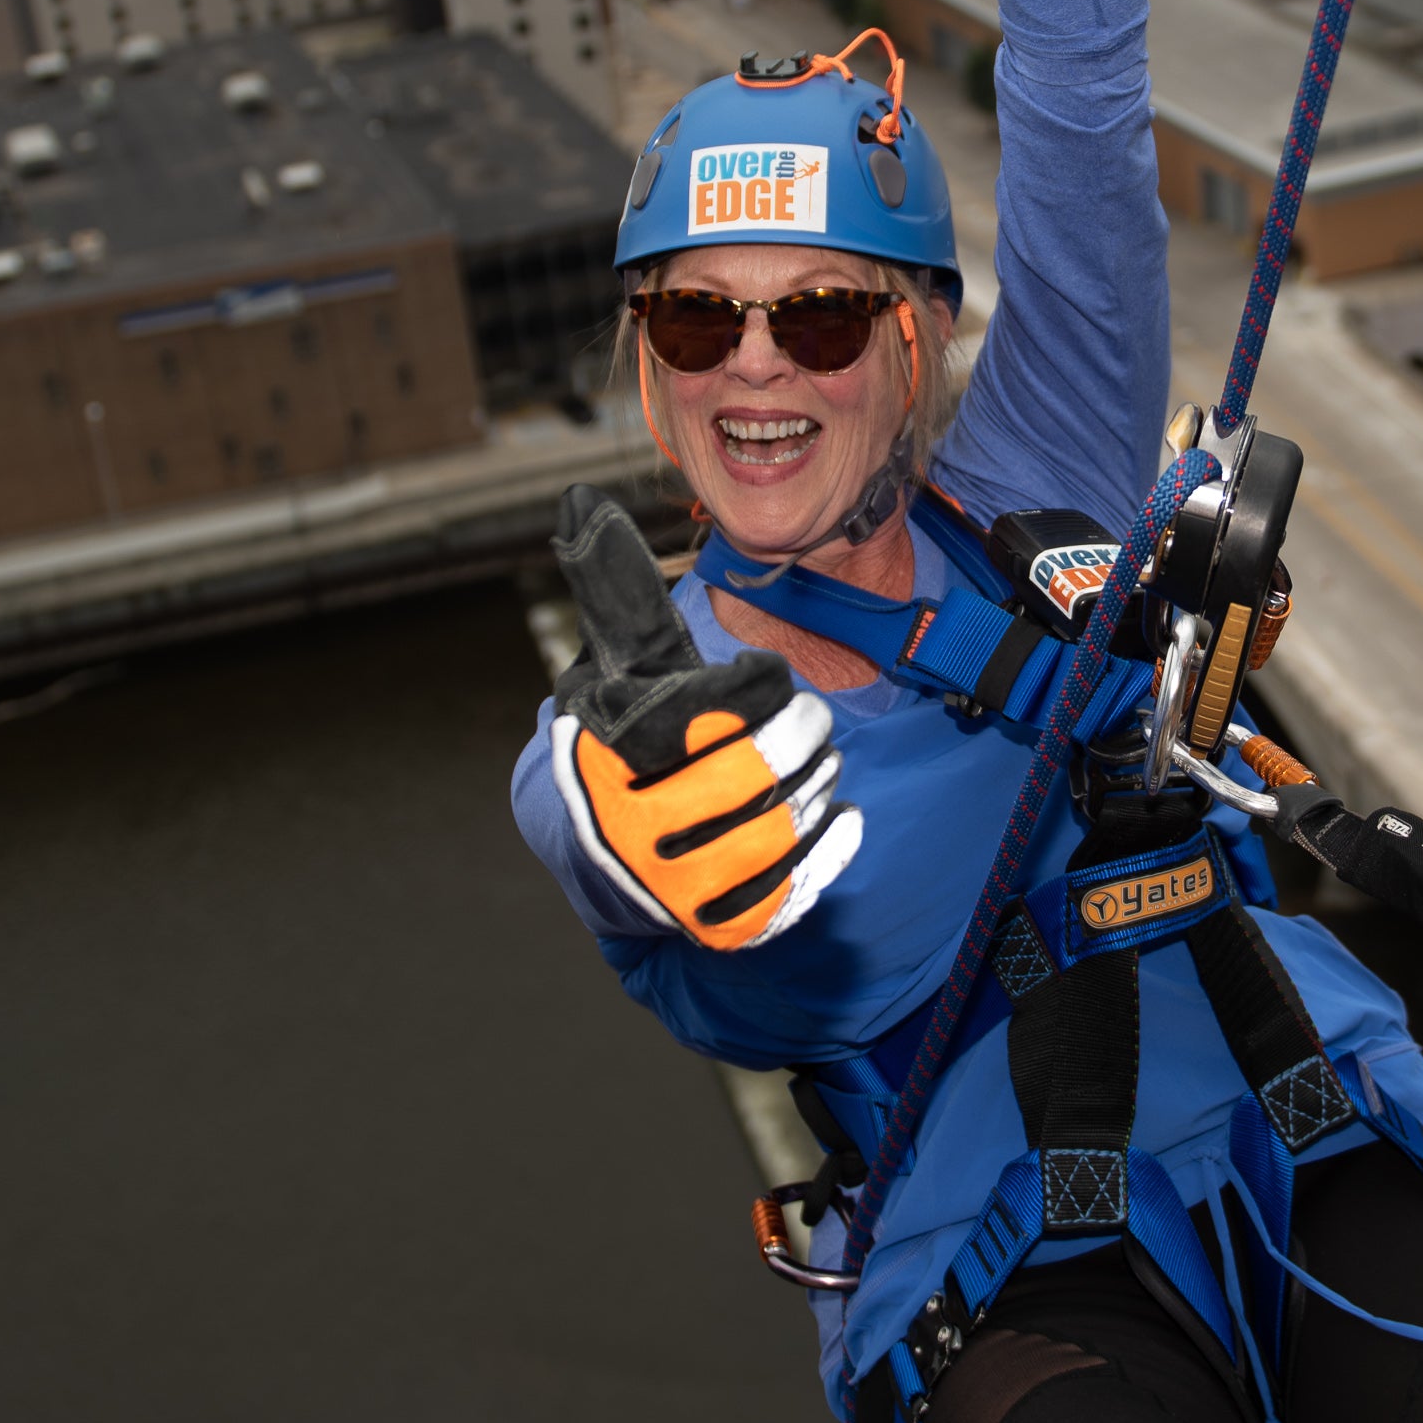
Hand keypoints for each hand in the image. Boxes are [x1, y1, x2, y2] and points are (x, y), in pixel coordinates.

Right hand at [546, 486, 859, 949]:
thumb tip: (579, 498)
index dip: (760, 690)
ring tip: (822, 764)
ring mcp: (673, 884)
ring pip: (774, 830)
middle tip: (814, 722)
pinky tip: (843, 819)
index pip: (717, 712)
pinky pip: (787, 892)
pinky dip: (826, 853)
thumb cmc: (619, 736)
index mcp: (615, 753)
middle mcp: (634, 824)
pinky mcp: (712, 924)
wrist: (593, 848)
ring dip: (814, 788)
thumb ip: (614, 589)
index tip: (768, 681)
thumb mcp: (615, 662)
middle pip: (752, 774)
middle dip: (800, 739)